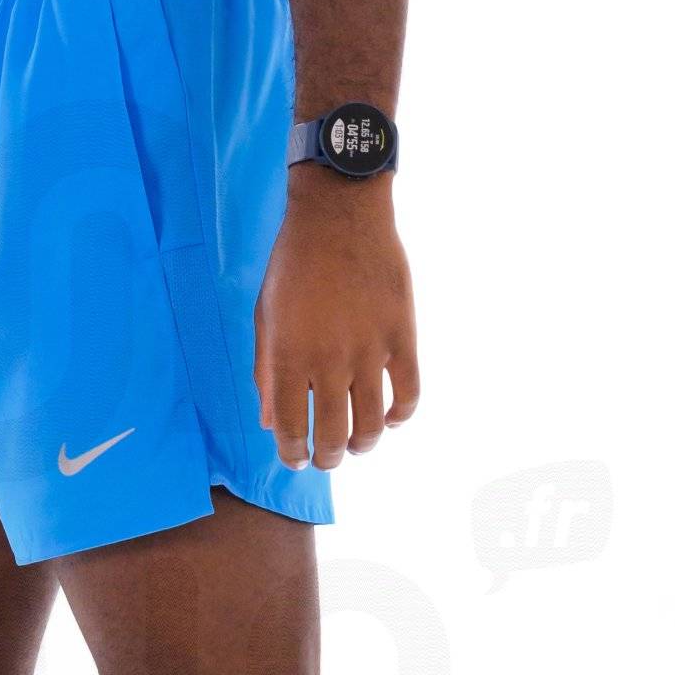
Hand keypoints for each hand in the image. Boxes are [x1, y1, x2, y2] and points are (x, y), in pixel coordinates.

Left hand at [254, 171, 418, 469]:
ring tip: (358, 445)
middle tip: (328, 459)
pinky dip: (402, 415)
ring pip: (372, 423)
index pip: (290, 429)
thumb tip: (270, 423)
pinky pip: (408, 392)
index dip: (293, 454)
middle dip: (328, 458)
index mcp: (287, 357)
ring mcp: (369, 350)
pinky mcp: (401, 335)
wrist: (339, 215)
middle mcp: (328, 361)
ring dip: (364, 444)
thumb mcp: (266, 317)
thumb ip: (266, 372)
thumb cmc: (294, 266)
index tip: (297, 460)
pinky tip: (393, 418)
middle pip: (332, 435)